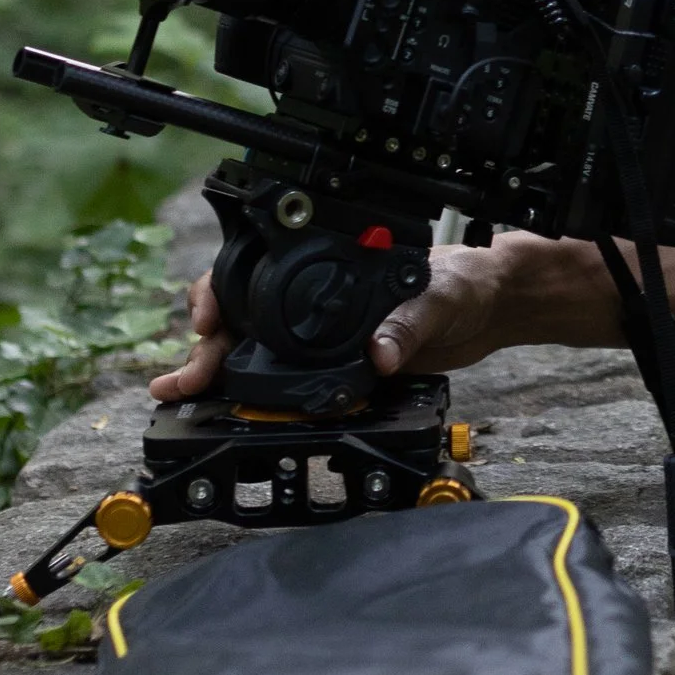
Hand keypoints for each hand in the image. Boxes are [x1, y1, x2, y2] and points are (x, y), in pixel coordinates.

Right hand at [146, 231, 619, 403]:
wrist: (494, 308)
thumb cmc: (466, 281)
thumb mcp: (439, 297)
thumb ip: (407, 324)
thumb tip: (378, 354)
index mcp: (332, 267)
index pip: (259, 273)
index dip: (221, 293)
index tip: (206, 316)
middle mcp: (318, 298)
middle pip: (244, 316)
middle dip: (205, 345)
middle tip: (181, 377)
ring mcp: (323, 333)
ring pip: (254, 348)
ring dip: (215, 371)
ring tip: (180, 393)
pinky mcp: (338, 366)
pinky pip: (286, 380)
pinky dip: (251, 393)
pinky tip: (222, 407)